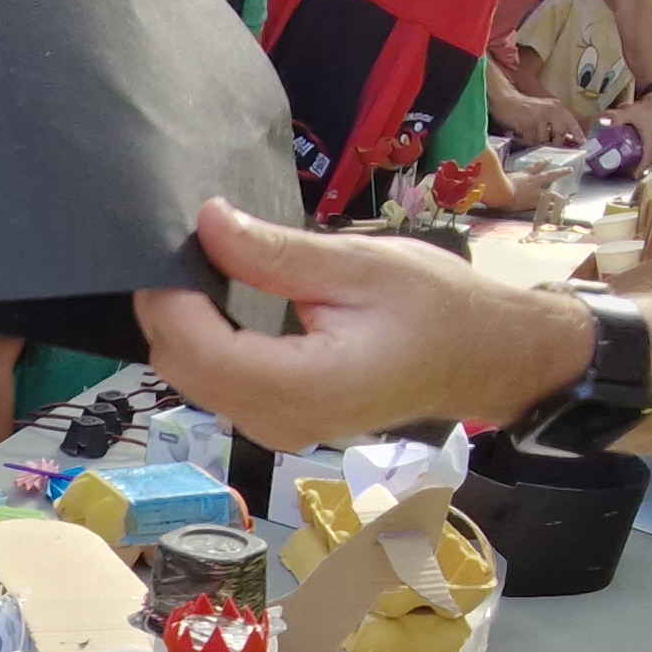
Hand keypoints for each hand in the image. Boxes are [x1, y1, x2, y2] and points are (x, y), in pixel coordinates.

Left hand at [135, 198, 593, 451]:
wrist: (482, 356)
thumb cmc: (435, 306)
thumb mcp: (357, 265)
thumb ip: (276, 252)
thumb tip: (208, 221)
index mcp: (304, 387)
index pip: (198, 351)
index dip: (170, 297)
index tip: (175, 243)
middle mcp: (281, 422)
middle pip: (183, 369)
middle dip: (169, 309)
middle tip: (186, 246)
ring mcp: (278, 429)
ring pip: (192, 380)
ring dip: (183, 326)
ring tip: (203, 268)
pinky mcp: (280, 422)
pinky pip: (218, 386)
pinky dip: (205, 344)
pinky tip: (220, 303)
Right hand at [490, 81, 579, 145]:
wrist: (504, 100)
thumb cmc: (523, 107)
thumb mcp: (543, 111)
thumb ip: (554, 122)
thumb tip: (564, 137)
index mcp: (556, 107)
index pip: (571, 121)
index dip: (576, 132)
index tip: (582, 141)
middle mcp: (551, 111)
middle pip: (558, 136)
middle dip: (552, 141)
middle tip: (542, 137)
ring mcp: (540, 118)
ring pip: (543, 140)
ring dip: (535, 139)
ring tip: (528, 130)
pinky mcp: (528, 124)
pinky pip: (530, 140)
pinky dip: (524, 139)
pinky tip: (520, 131)